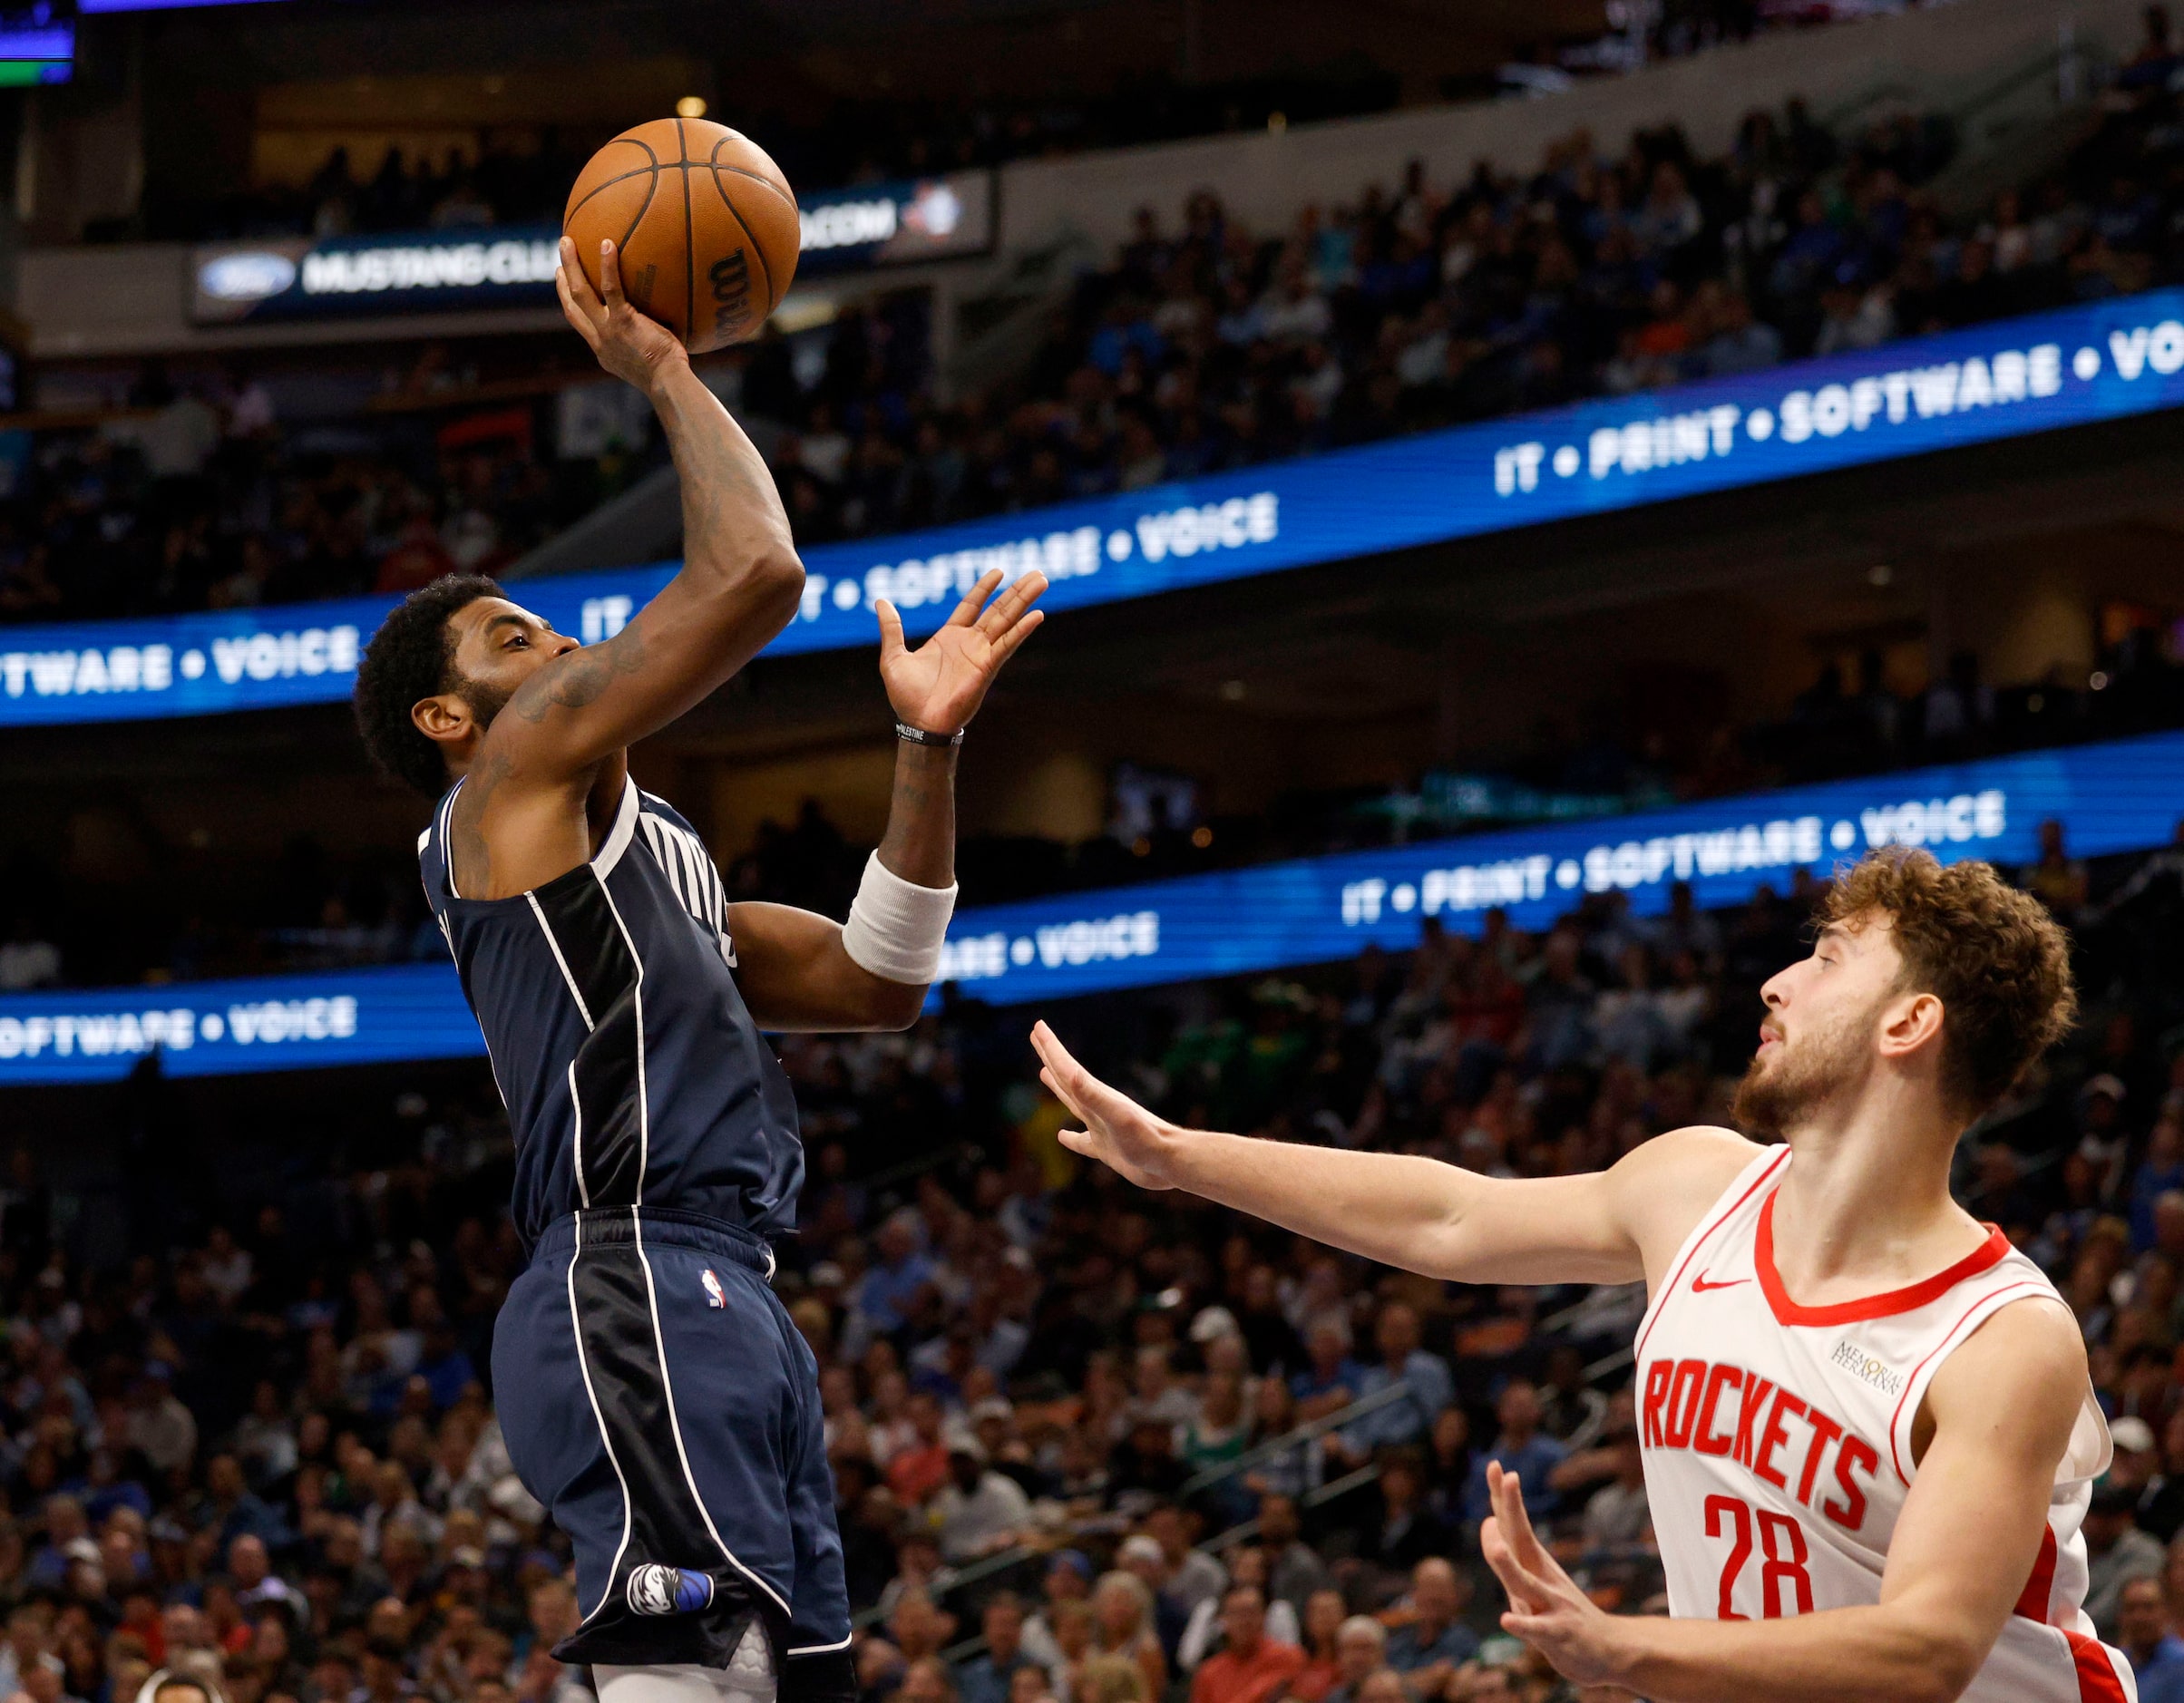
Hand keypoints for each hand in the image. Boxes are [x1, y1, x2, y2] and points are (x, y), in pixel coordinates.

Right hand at [556, 236, 689, 397]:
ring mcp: (607, 330)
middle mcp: (600, 340)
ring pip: (580, 293)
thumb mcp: (651, 362)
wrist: (668, 384)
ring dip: (570, 265)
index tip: (566, 284)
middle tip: (559, 259)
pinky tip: (607, 244)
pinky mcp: (622, 321)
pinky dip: (607, 265)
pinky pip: (611, 288)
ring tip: (566, 241)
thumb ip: (649, 343)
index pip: (581, 323)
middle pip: (572, 305)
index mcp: (604, 351)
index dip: (570, 303)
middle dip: (563, 282)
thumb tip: (668, 326)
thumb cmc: (671, 377)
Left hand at [878, 568, 1045, 734]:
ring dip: (1024, 602)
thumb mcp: (893, 657)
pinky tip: (1037, 615)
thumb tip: (880, 601)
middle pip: (997, 610)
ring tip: (1041, 582)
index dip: (985, 588)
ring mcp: (981, 654)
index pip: (971, 605)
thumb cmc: (907, 697)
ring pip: (1007, 621)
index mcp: (949, 637)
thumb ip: (891, 628)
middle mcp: (969, 643)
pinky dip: (1022, 630)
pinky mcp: (987, 667)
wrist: (919, 724)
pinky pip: (1007, 644)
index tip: (999, 571)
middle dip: (1016, 591)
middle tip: (1037, 573)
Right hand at [1031, 1021, 1177, 1189]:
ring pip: (1073, 1102)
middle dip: (1051, 1056)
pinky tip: (1062, 1136)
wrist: (1171, 1160)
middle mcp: (1097, 1106)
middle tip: (1037, 1035)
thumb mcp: (1116, 1115)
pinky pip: (1082, 1141)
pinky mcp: (1107, 1149)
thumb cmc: (1145, 1138)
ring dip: (1057, 1087)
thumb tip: (1070, 1072)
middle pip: (1067, 1076)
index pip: (1067, 1067)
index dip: (1050, 1047)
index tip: (1037, 1026)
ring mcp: (1101, 1127)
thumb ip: (1092, 1094)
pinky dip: (1071, 1138)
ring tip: (1044, 1073)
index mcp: (1096, 1095)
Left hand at [1479, 1463, 1630, 1690]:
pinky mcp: (1557, 1634)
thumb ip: (1508, 1551)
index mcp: (1534, 1563)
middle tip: (1506, 1477)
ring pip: (1526, 1584)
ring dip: (1510, 1567)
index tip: (1494, 1464)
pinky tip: (1507, 1619)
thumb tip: (1487, 1519)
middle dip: (1512, 1509)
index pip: (1514, 1524)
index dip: (1503, 1496)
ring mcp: (1551, 1605)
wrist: (1610, 1649)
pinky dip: (1522, 1624)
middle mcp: (1542, 1577)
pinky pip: (1537, 1629)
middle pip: (1521, 1539)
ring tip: (1496, 1549)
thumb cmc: (1563, 1611)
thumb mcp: (1533, 1579)